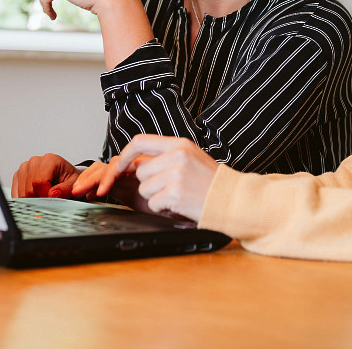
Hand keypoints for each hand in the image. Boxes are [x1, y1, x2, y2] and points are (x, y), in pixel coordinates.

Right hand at [11, 153, 78, 197]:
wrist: (63, 174)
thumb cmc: (67, 177)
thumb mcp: (73, 183)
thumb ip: (65, 189)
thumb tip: (53, 194)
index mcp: (49, 160)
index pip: (39, 182)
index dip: (45, 196)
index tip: (52, 200)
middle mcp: (35, 161)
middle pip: (29, 190)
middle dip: (39, 199)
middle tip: (49, 199)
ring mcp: (24, 167)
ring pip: (21, 193)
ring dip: (32, 200)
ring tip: (44, 195)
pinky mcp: (18, 175)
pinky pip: (16, 193)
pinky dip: (25, 200)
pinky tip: (35, 196)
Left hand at [72, 135, 217, 221]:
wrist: (231, 199)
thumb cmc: (211, 181)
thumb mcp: (190, 158)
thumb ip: (165, 157)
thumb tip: (135, 164)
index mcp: (180, 144)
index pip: (139, 142)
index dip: (125, 156)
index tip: (120, 167)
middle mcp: (177, 156)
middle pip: (140, 171)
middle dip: (149, 184)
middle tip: (170, 187)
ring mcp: (176, 174)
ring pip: (144, 189)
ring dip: (156, 197)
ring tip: (178, 195)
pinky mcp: (175, 193)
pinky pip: (153, 203)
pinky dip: (163, 208)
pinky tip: (179, 204)